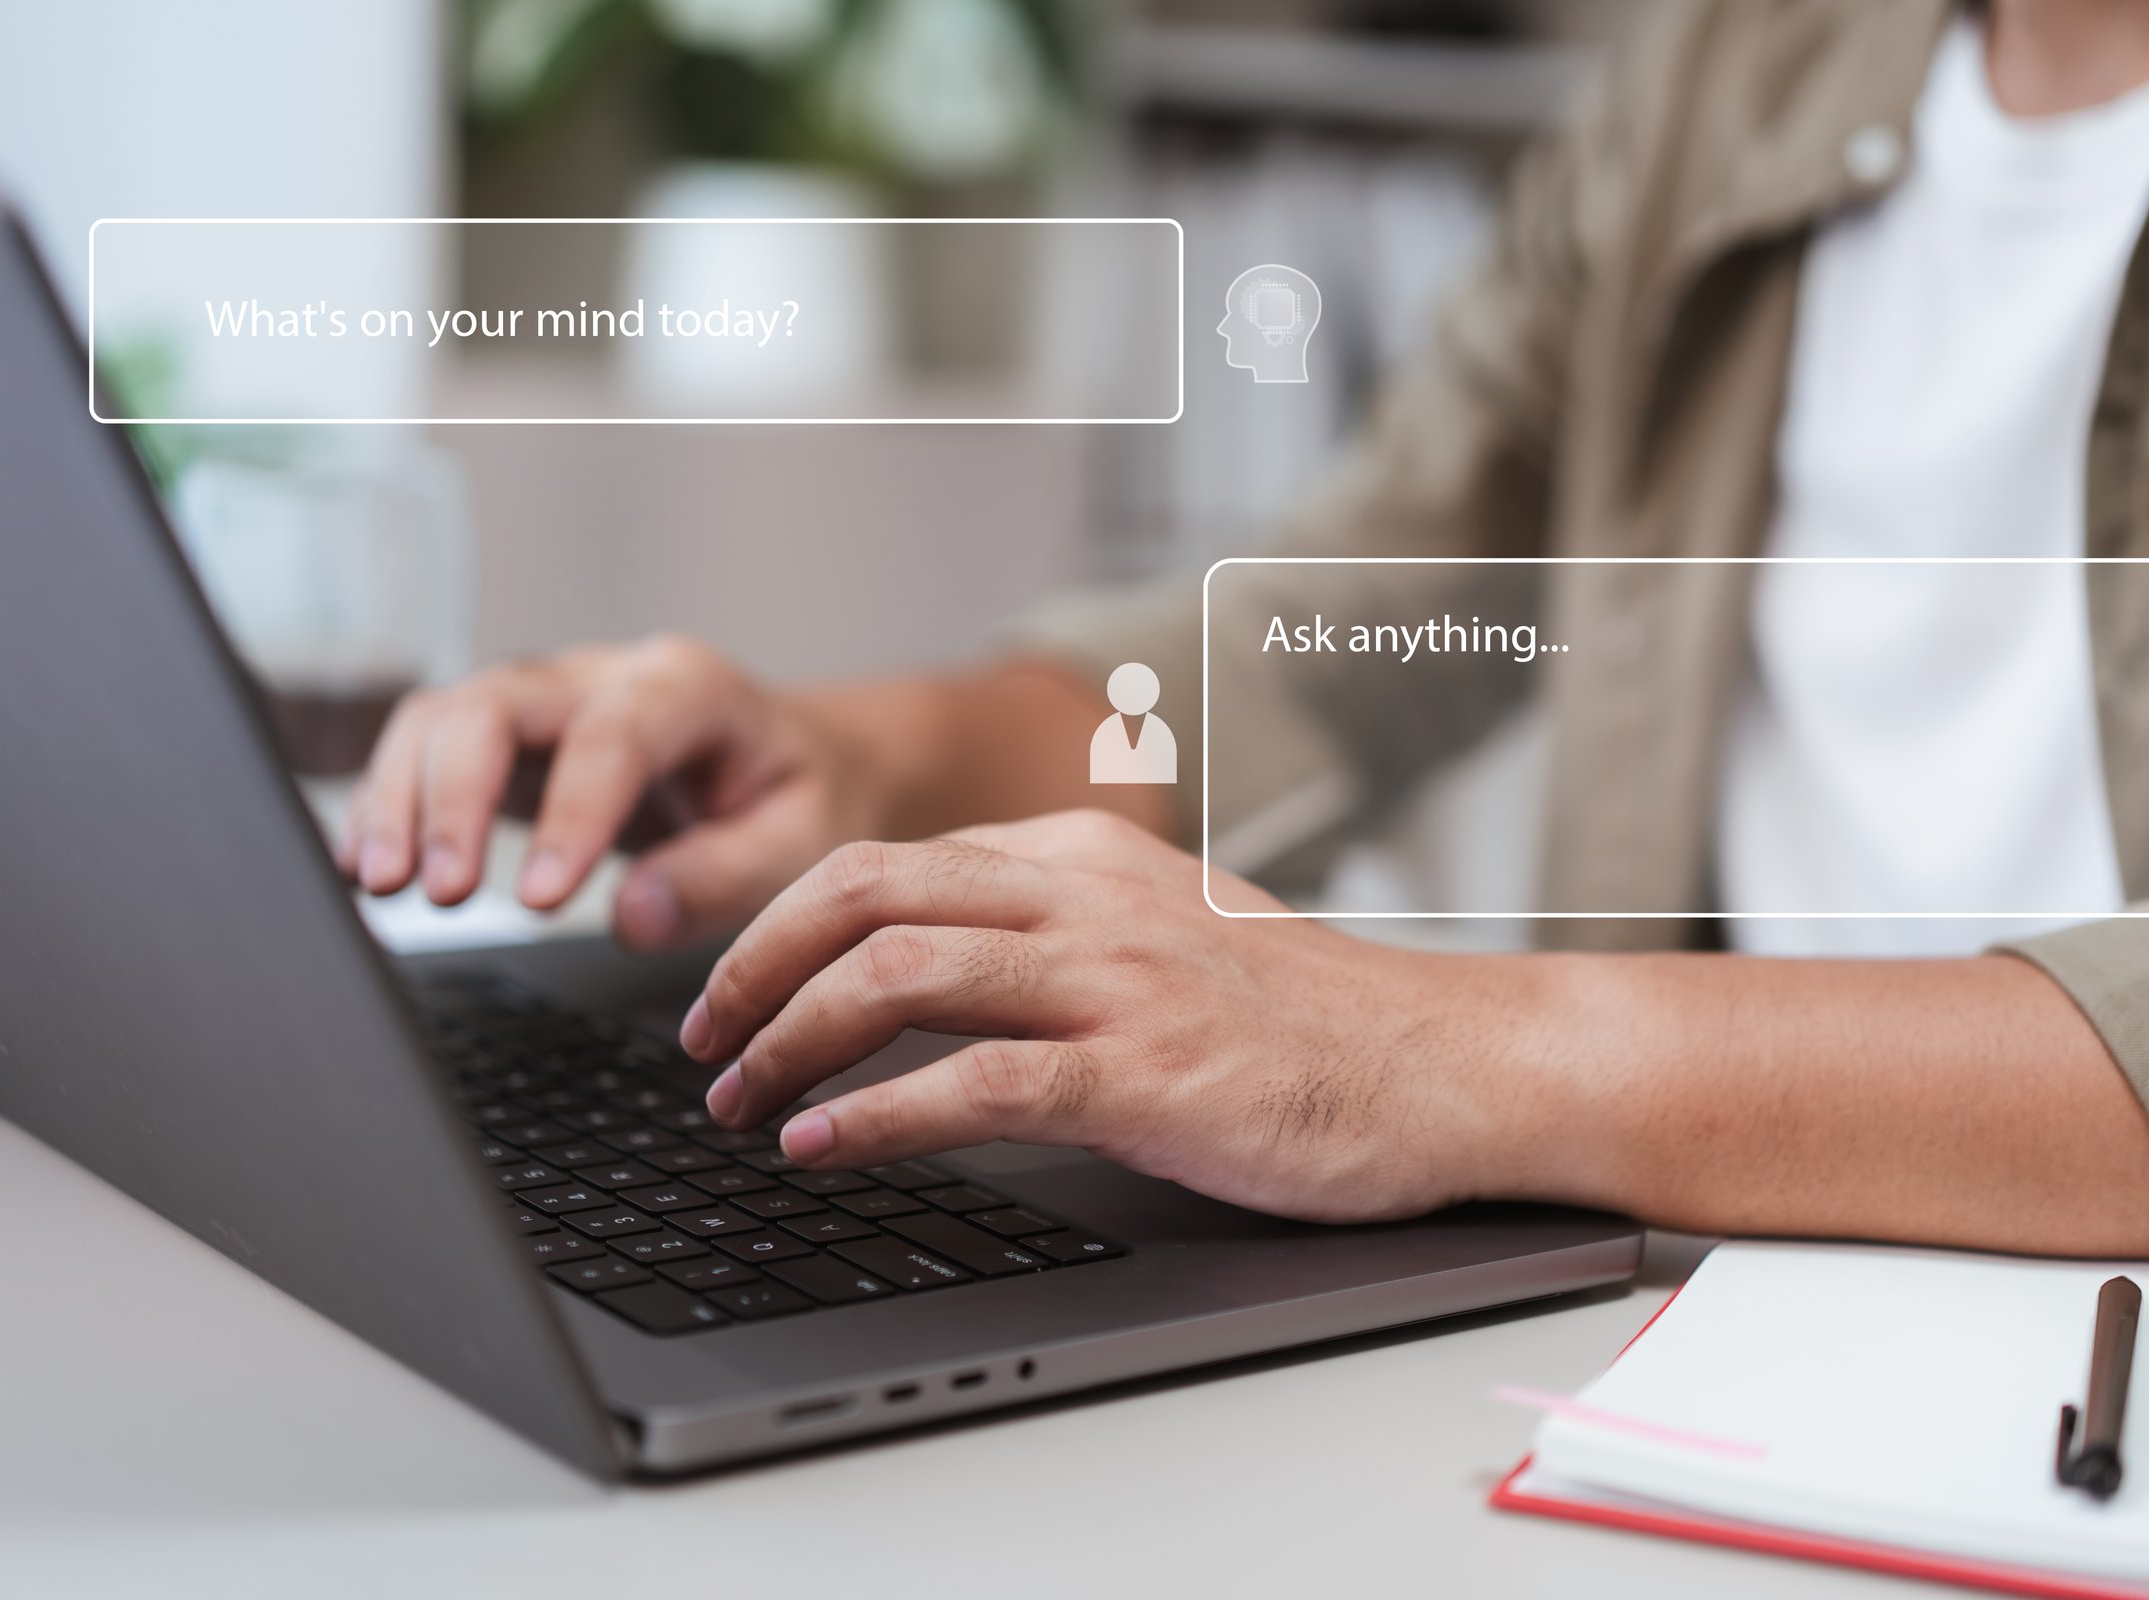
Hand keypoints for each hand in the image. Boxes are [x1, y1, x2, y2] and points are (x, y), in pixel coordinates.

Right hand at [342, 636, 885, 949]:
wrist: (800, 760)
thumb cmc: (803, 795)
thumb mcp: (801, 842)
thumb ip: (724, 877)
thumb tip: (630, 916)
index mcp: (689, 688)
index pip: (612, 737)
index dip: (568, 815)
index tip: (536, 901)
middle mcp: (604, 677)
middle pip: (498, 704)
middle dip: (452, 795)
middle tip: (436, 892)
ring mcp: (547, 700)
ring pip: (443, 718)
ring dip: (401, 799)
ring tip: (382, 885)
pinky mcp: (510, 741)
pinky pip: (429, 751)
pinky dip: (390, 804)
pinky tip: (367, 866)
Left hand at [676, 810, 1530, 1222]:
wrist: (1445, 1062)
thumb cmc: (1309, 1019)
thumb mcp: (1168, 933)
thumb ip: (1055, 931)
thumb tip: (926, 975)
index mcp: (1084, 855)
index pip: (888, 862)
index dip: (781, 922)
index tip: (732, 991)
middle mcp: (1088, 897)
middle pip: (864, 894)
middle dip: (752, 966)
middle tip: (703, 1042)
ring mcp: (1117, 980)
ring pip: (897, 976)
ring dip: (788, 1039)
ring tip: (737, 1101)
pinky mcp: (1146, 1071)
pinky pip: (975, 1083)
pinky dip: (876, 1116)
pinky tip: (821, 1146)